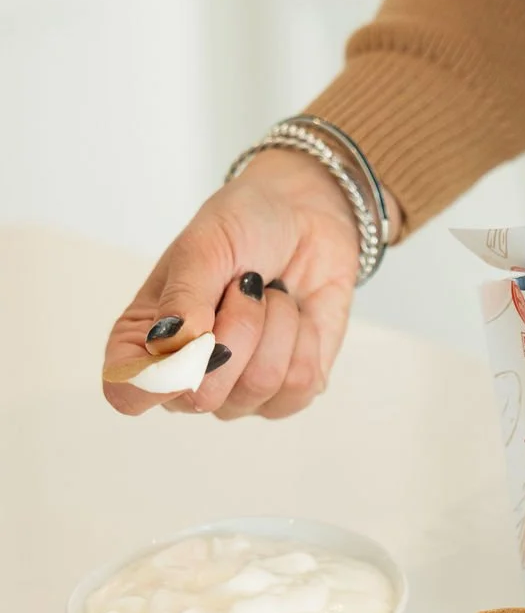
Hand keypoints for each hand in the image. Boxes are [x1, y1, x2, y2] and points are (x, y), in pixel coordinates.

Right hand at [104, 149, 368, 419]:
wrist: (307, 216)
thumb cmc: (243, 227)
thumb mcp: (204, 246)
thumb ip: (184, 297)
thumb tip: (170, 346)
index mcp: (146, 341)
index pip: (129, 394)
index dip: (159, 380)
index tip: (192, 333)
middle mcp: (188, 378)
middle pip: (205, 395)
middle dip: (238, 329)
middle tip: (245, 286)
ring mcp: (238, 392)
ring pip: (260, 386)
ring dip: (276, 325)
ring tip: (270, 294)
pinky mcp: (288, 394)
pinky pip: (300, 385)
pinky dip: (306, 337)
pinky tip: (297, 313)